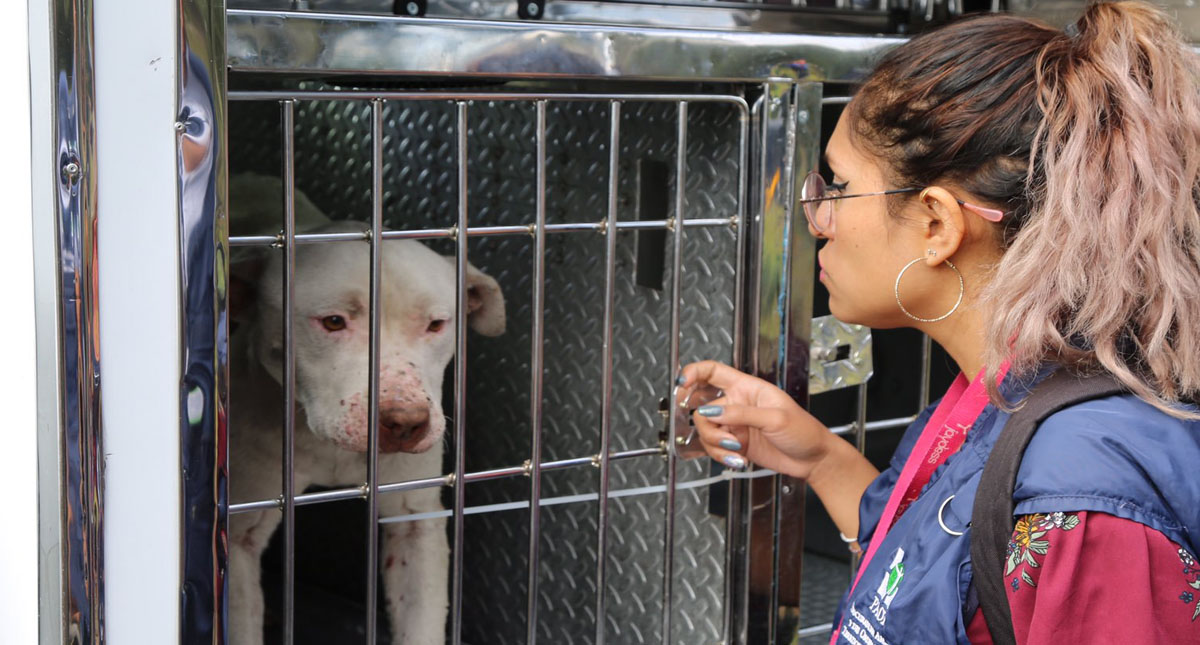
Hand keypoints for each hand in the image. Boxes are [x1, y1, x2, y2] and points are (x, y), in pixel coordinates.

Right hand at [677, 360, 832, 479]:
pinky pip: (715, 448)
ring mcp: (735, 425)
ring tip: (736, 449)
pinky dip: (721, 455)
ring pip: (707, 430)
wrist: (813, 460)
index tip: (682, 384)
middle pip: (702, 404)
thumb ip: (741, 414)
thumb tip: (712, 410)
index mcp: (747, 387)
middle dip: (703, 418)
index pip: (713, 371)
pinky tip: (738, 459)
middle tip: (711, 427)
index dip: (694, 373)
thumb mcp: (775, 418)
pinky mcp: (735, 444)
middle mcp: (737, 404)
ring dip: (716, 442)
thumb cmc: (804, 431)